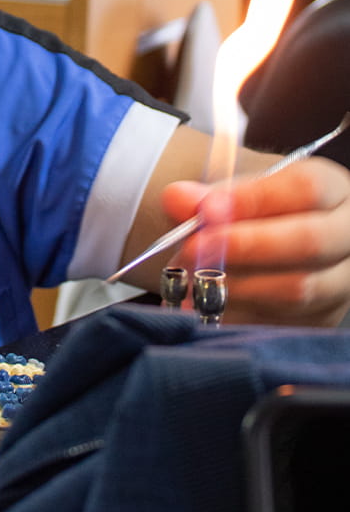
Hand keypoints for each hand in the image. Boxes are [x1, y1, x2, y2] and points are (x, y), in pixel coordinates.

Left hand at [161, 156, 349, 325]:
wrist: (265, 239)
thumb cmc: (252, 210)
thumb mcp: (235, 191)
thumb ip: (206, 195)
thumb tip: (178, 199)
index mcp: (333, 189)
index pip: (306, 189)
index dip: (253, 200)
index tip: (206, 210)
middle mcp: (348, 236)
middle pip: (308, 242)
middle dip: (243, 247)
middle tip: (192, 249)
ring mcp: (341, 282)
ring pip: (297, 290)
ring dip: (235, 285)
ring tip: (190, 277)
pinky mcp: (322, 319)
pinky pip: (280, 322)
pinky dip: (234, 314)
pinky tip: (201, 303)